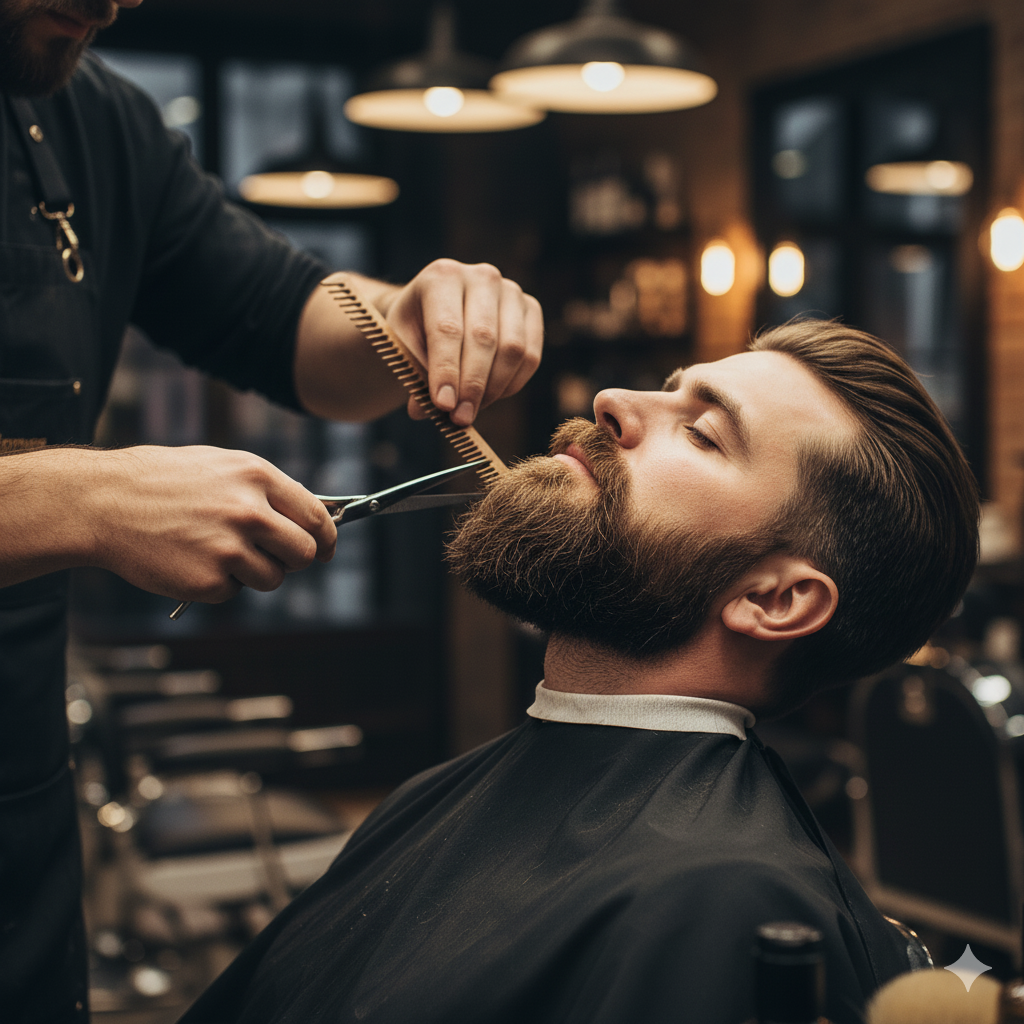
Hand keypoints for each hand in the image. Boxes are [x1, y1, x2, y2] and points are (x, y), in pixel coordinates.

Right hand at [84, 446, 335, 602]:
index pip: (316, 516)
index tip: (326, 549)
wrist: (103, 502)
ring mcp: (229, 548)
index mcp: (258, 477)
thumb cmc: (165, 482)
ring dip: (255, 574)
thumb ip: (267, 491)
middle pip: (305, 553)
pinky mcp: (208, 581)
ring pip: (273, 578)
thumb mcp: (222, 467)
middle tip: (275, 558)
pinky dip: (219, 584)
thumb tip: (311, 517)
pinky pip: (234, 592)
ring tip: (218, 552)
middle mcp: (249, 512)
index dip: (327, 538)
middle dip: (295, 560)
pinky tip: (191, 560)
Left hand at [382, 259, 542, 426]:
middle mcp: (481, 276)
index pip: (448, 329)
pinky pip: (531, 356)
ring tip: (471, 410)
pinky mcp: (531, 310)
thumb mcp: (404, 349)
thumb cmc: (416, 332)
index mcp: (441, 276)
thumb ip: (416, 377)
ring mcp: (511, 291)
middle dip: (472, 386)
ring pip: (513, 349)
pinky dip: (512, 384)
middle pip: (484, 338)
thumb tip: (428, 410)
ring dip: (493, 389)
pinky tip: (490, 397)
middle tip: (460, 418)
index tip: (444, 406)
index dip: (447, 371)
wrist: (435, 312)